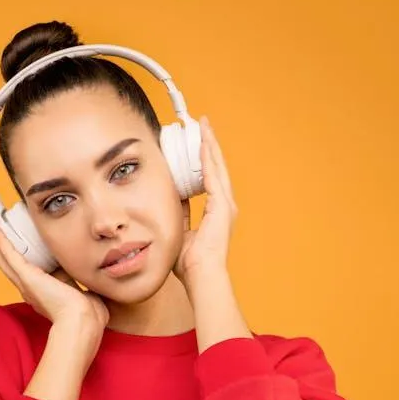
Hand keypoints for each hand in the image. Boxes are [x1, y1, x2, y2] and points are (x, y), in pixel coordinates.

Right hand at [0, 223, 109, 333]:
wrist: (83, 320)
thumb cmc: (87, 314)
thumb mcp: (82, 292)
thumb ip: (77, 281)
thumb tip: (78, 269)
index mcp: (42, 294)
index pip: (27, 274)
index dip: (19, 261)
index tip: (18, 248)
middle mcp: (30, 290)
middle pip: (9, 266)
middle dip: (2, 249)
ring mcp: (26, 283)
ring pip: (5, 260)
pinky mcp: (26, 276)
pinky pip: (9, 255)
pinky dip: (0, 241)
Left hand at [174, 116, 238, 282]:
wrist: (201, 275)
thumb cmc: (190, 261)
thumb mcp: (181, 230)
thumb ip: (180, 213)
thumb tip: (173, 198)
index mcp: (217, 210)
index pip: (210, 177)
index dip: (204, 158)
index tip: (197, 142)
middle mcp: (224, 204)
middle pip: (216, 167)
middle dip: (209, 144)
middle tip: (203, 124)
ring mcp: (225, 205)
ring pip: (217, 167)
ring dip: (209, 145)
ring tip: (204, 127)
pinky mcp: (222, 206)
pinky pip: (213, 176)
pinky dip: (208, 159)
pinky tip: (202, 144)